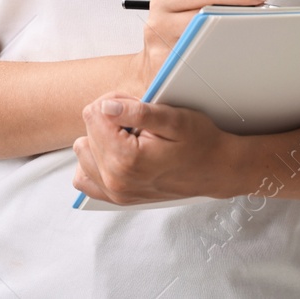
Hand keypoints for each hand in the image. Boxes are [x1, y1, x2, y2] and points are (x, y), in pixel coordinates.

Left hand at [72, 96, 239, 204]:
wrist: (216, 170)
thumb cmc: (199, 142)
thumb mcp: (174, 119)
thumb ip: (138, 112)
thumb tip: (105, 107)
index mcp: (126, 160)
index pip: (93, 113)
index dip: (115, 103)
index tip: (136, 108)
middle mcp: (116, 180)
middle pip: (87, 130)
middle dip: (110, 119)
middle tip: (139, 124)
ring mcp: (115, 192)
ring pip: (83, 149)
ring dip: (103, 139)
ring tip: (132, 139)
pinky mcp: (116, 197)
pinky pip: (84, 177)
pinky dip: (96, 161)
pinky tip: (117, 154)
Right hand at [126, 0, 269, 93]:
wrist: (149, 72)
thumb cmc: (172, 39)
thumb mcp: (178, 12)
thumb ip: (205, 1)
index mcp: (164, 3)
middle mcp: (159, 24)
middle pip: (209, 13)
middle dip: (240, 13)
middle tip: (263, 16)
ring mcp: (163, 51)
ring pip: (209, 41)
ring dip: (236, 37)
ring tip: (253, 35)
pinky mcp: (170, 75)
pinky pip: (205, 67)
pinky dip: (227, 61)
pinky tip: (239, 59)